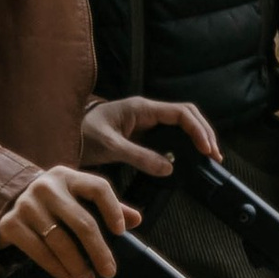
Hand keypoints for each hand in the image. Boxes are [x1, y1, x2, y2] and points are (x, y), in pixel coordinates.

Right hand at [0, 165, 139, 277]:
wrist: (11, 202)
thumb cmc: (56, 203)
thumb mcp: (79, 198)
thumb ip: (107, 206)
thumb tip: (136, 220)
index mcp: (68, 176)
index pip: (97, 187)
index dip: (113, 209)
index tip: (121, 233)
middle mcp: (46, 186)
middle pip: (81, 220)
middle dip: (99, 250)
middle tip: (110, 271)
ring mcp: (26, 204)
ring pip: (59, 240)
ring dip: (77, 265)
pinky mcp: (10, 223)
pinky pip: (38, 250)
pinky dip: (55, 267)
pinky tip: (66, 276)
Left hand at [81, 95, 219, 179]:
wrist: (63, 130)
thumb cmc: (81, 133)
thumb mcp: (110, 147)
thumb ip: (139, 156)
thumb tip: (169, 168)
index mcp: (141, 108)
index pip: (180, 113)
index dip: (198, 129)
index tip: (207, 149)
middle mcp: (146, 111)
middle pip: (186, 115)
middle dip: (204, 132)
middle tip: (215, 155)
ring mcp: (145, 121)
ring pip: (180, 124)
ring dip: (196, 137)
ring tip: (208, 157)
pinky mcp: (141, 133)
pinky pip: (169, 135)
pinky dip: (183, 145)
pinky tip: (188, 159)